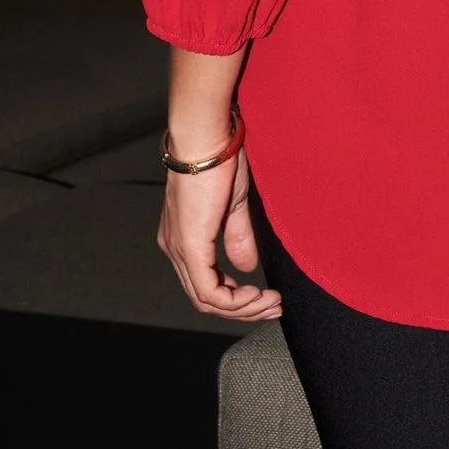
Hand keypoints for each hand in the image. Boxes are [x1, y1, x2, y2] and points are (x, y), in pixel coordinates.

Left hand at [156, 144, 281, 321]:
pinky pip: (208, 290)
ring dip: (242, 307)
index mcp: (183, 237)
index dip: (235, 297)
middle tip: (273, 306)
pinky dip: (234, 300)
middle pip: (204, 298)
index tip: (264, 296)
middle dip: (242, 308)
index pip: (205, 283)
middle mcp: (175, 248)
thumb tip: (246, 266)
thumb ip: (238, 237)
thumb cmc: (219, 160)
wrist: (207, 139)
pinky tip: (255, 295)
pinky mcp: (189, 247)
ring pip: (206, 299)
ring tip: (271, 301)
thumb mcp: (232, 205)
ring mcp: (179, 249)